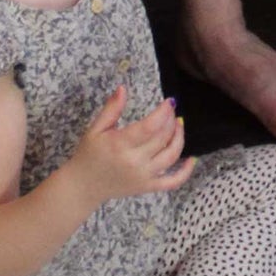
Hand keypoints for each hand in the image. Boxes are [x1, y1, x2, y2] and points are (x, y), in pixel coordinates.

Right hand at [69, 86, 194, 208]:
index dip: (164, 112)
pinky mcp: (148, 187)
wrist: (83, 186)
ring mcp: (143, 177)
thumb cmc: (89, 154)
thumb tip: (123, 88)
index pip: (150, 126)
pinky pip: (172, 182)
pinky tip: (191, 159)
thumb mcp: (95, 128)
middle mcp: (134, 162)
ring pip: (171, 156)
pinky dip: (185, 172)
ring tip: (178, 125)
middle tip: (170, 111)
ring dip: (179, 139)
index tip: (169, 101)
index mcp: (120, 145)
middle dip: (171, 121)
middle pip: (163, 138)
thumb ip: (111, 109)